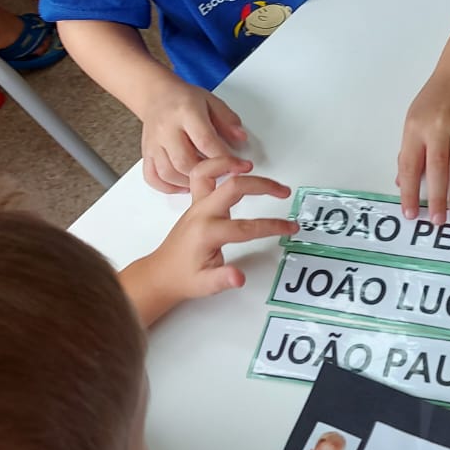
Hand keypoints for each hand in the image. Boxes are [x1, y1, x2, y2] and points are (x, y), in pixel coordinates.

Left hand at [127, 157, 296, 321]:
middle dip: (263, 186)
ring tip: (253, 165)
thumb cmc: (183, 278)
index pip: (246, 226)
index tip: (288, 227)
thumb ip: (223, 279)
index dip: (272, 226)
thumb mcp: (205, 285)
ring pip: (210, 171)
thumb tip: (238, 277)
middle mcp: (201, 214)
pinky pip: (202, 174)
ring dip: (231, 163)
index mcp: (207, 233)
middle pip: (234, 187)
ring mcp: (197, 205)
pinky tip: (234, 167)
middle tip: (282, 191)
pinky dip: (218, 165)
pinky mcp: (195, 202)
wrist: (160, 274)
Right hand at [139, 78, 247, 191]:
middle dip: (206, 174)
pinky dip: (168, 187)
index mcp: (185, 112)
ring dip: (189, 182)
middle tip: (222, 175)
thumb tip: (241, 139)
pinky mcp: (146, 153)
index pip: (205, 141)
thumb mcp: (211, 102)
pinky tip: (184, 185)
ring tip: (204, 181)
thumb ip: (228, 120)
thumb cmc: (184, 99)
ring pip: (168, 172)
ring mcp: (154, 142)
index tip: (240, 166)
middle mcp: (166, 129)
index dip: (225, 158)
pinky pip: (152, 177)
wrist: (156, 94)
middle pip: (185, 161)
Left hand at [397, 70, 449, 224]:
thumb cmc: (434, 100)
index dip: (409, 192)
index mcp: (417, 128)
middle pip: (437, 166)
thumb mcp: (413, 121)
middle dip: (436, 197)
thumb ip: (409, 152)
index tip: (410, 213)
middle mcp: (440, 126)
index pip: (410, 165)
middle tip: (437, 220)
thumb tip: (403, 183)